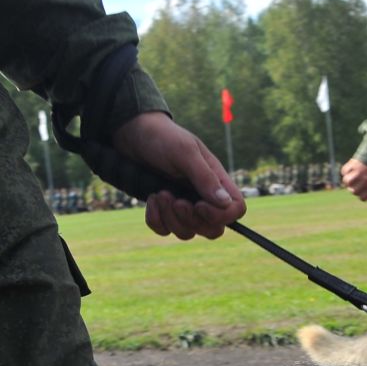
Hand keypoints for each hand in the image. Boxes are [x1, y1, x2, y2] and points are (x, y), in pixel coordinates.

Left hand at [111, 112, 244, 239]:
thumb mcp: (184, 152)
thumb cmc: (162, 137)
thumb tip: (225, 202)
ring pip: (188, 232)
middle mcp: (203, 197)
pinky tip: (150, 199)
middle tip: (176, 201)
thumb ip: (205, 177)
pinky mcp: (163, 210)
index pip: (235, 209)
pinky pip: (165, 230)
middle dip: (192, 221)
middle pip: (213, 229)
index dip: (222, 216)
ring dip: (171, 218)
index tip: (199, 205)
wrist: (131, 133)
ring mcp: (183, 206)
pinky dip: (156, 220)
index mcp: (216, 180)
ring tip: (160, 194)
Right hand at [341, 158, 366, 202]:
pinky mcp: (354, 164)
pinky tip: (348, 170)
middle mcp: (366, 181)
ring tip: (350, 179)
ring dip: (347, 181)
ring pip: (347, 182)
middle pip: (354, 191)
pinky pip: (344, 171)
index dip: (361, 197)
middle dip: (354, 190)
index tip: (362, 193)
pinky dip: (345, 171)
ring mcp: (359, 172)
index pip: (363, 198)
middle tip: (354, 186)